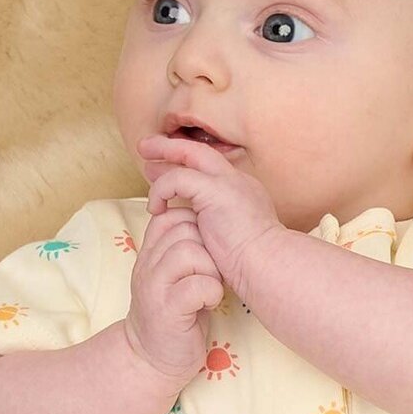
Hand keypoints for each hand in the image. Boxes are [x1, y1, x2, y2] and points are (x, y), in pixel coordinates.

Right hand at [123, 207, 223, 385]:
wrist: (152, 359)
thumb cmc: (175, 315)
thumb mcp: (172, 277)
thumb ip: (181, 252)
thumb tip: (206, 222)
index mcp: (149, 255)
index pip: (170, 216)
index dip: (195, 227)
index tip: (205, 253)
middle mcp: (147, 266)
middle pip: (185, 229)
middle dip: (208, 249)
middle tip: (210, 274)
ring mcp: (154, 287)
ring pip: (190, 252)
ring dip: (211, 271)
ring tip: (210, 289)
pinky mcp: (168, 310)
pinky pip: (198, 284)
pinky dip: (212, 292)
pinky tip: (209, 304)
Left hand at [137, 134, 284, 294]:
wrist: (267, 266)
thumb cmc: (253, 266)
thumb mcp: (233, 240)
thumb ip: (217, 229)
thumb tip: (199, 232)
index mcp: (244, 193)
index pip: (212, 169)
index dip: (188, 166)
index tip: (167, 171)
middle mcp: (238, 181)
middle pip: (201, 152)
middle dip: (173, 147)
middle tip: (148, 148)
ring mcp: (228, 183)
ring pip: (190, 153)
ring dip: (164, 156)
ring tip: (145, 163)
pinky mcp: (215, 190)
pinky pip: (178, 178)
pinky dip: (162, 190)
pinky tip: (155, 208)